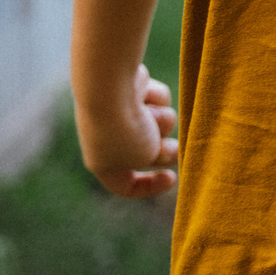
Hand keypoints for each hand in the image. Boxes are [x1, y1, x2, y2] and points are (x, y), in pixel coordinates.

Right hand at [79, 64, 179, 198]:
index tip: (172, 177)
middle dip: (164, 149)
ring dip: (162, 121)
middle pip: (148, 152)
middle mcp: (107, 138)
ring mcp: (118, 112)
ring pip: (158, 123)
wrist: (110, 88)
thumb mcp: (149, 156)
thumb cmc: (126, 129)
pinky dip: (157, 97)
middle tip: (173, 146)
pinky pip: (157, 99)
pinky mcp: (129, 89)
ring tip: (152, 114)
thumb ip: (162, 156)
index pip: (125, 185)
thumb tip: (171, 146)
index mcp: (102, 163)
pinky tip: (145, 91)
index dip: (149, 186)